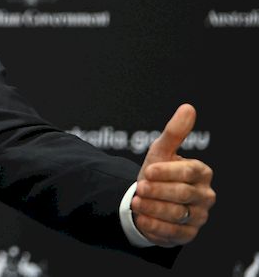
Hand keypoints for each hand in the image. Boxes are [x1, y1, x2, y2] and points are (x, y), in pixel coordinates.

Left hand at [132, 103, 215, 246]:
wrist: (148, 198)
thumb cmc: (157, 172)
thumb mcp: (161, 151)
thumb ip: (174, 132)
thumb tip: (188, 107)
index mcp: (201, 173)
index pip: (189, 172)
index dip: (167, 172)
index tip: (148, 171)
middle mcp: (205, 196)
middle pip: (182, 194)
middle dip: (157, 191)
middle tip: (139, 188)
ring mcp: (199, 216)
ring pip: (177, 215)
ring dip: (153, 208)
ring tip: (136, 202)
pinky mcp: (188, 234)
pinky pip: (173, 233)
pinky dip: (154, 225)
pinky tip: (142, 218)